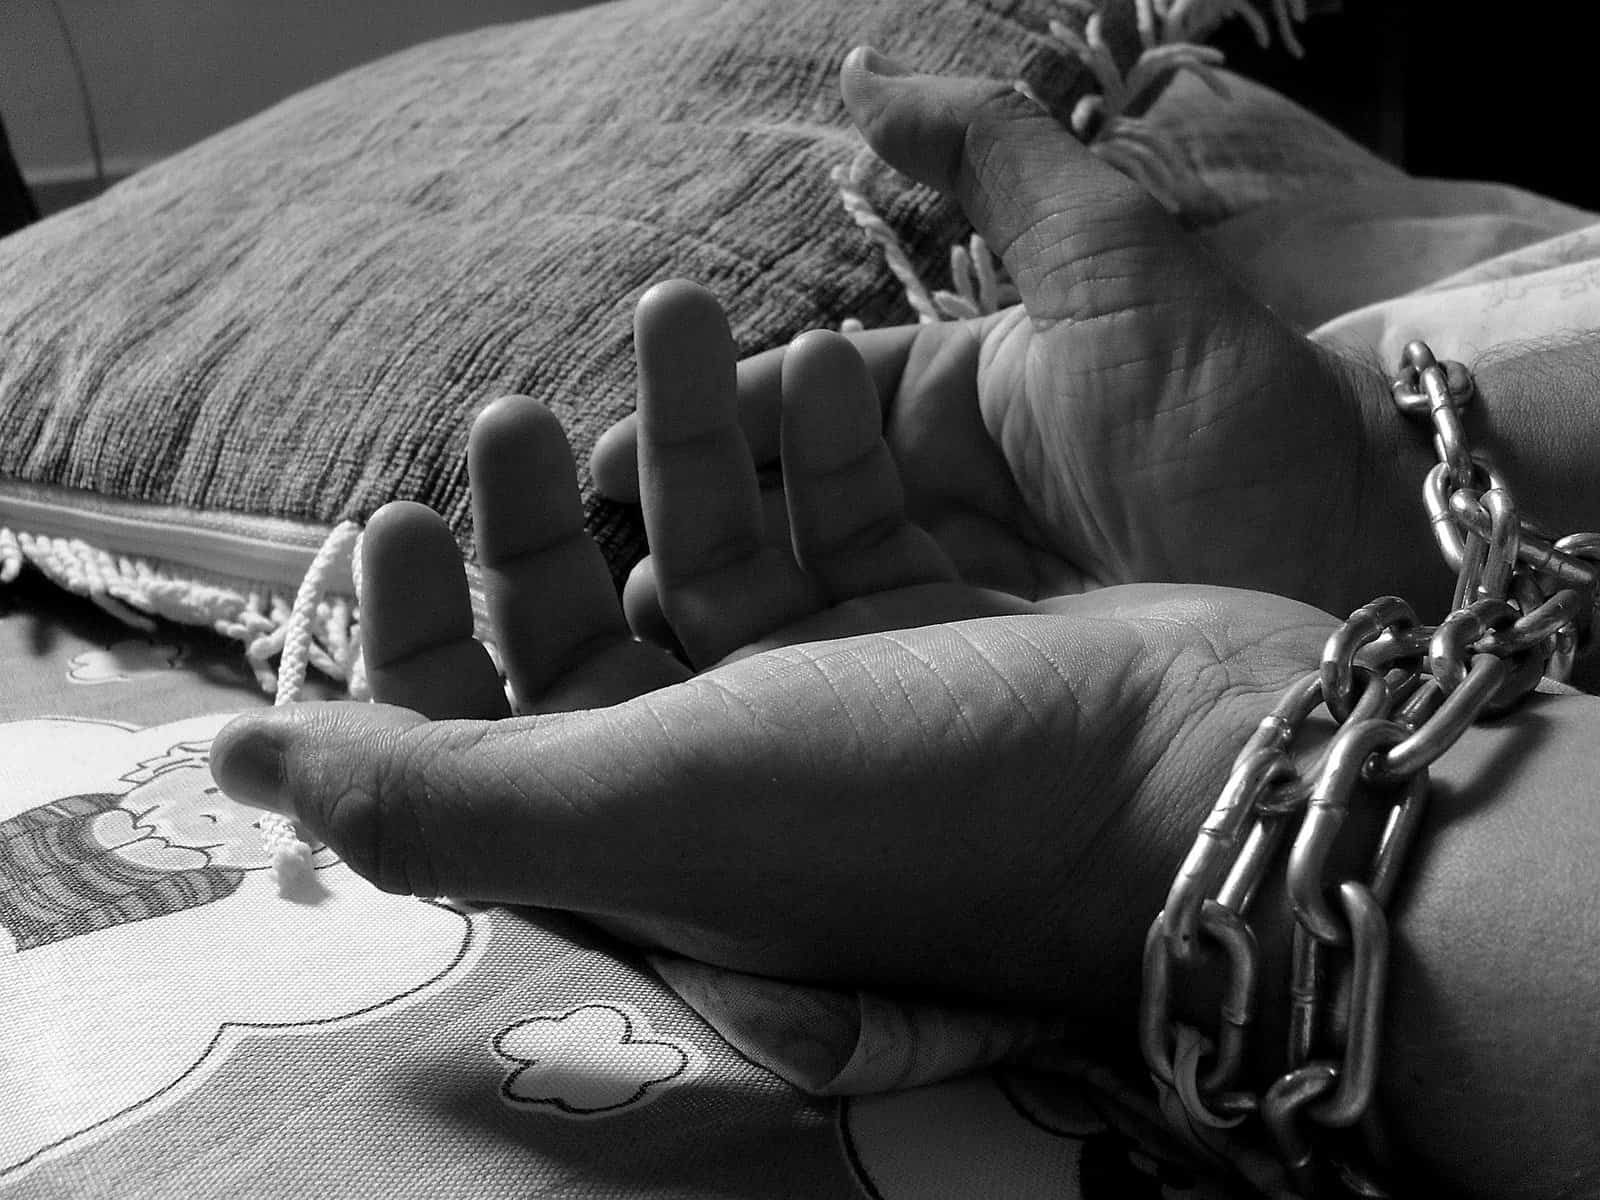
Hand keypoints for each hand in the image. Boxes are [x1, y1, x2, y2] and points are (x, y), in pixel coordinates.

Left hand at [211, 283, 1338, 1022]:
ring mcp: (831, 695)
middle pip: (580, 635)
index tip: (404, 517)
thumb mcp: (651, 805)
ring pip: (705, 551)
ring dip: (675, 438)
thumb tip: (233, 763)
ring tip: (679, 317)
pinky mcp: (923, 620)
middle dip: (535, 515)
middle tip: (513, 413)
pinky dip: (802, 441)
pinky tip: (809, 366)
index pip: (473, 748)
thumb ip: (430, 795)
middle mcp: (729, 778)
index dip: (410, 639)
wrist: (1194, 772)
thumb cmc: (917, 802)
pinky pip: (826, 512)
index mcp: (645, 846)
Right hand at [591, 49, 1444, 619]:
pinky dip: (770, 674)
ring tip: (626, 603)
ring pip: (788, 606)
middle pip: (772, 515)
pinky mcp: (967, 701)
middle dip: (677, 511)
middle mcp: (933, 518)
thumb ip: (987, 156)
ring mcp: (945, 617)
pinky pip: (846, 682)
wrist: (1352, 568)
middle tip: (567, 531)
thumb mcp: (1112, 259)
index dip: (702, 419)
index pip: (794, 410)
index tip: (600, 448)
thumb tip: (863, 73)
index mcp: (949, 413)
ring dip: (702, 598)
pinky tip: (706, 680)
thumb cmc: (1234, 413)